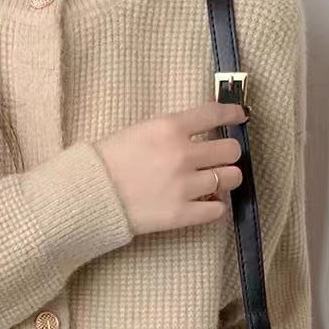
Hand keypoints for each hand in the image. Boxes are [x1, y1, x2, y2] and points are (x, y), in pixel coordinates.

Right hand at [93, 100, 247, 236]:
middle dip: (228, 154)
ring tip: (213, 183)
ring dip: (225, 179)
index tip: (241, 116)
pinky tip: (204, 204)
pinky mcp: (181, 215)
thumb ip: (170, 131)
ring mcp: (184, 187)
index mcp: (169, 128)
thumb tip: (196, 135)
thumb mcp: (138, 131)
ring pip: (230, 179)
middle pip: (230, 150)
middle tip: (218, 160)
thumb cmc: (106, 161)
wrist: (88, 196)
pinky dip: (214, 207)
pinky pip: (217, 210)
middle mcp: (183, 155)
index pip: (215, 114)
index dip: (233, 113)